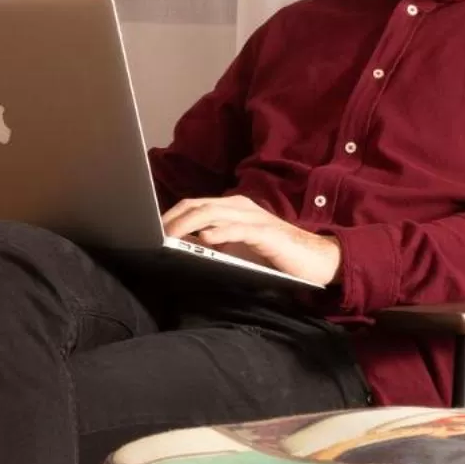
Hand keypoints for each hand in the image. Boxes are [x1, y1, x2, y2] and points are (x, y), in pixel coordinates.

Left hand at [162, 195, 341, 287]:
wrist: (315, 259)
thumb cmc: (273, 255)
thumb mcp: (237, 248)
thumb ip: (213, 242)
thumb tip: (180, 247)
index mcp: (232, 207)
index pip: (193, 205)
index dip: (170, 215)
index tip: (149, 229)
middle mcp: (240, 206)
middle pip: (197, 205)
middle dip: (172, 219)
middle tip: (150, 234)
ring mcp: (253, 218)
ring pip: (213, 213)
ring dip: (187, 224)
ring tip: (168, 235)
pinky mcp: (266, 233)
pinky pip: (238, 229)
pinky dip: (220, 232)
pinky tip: (206, 239)